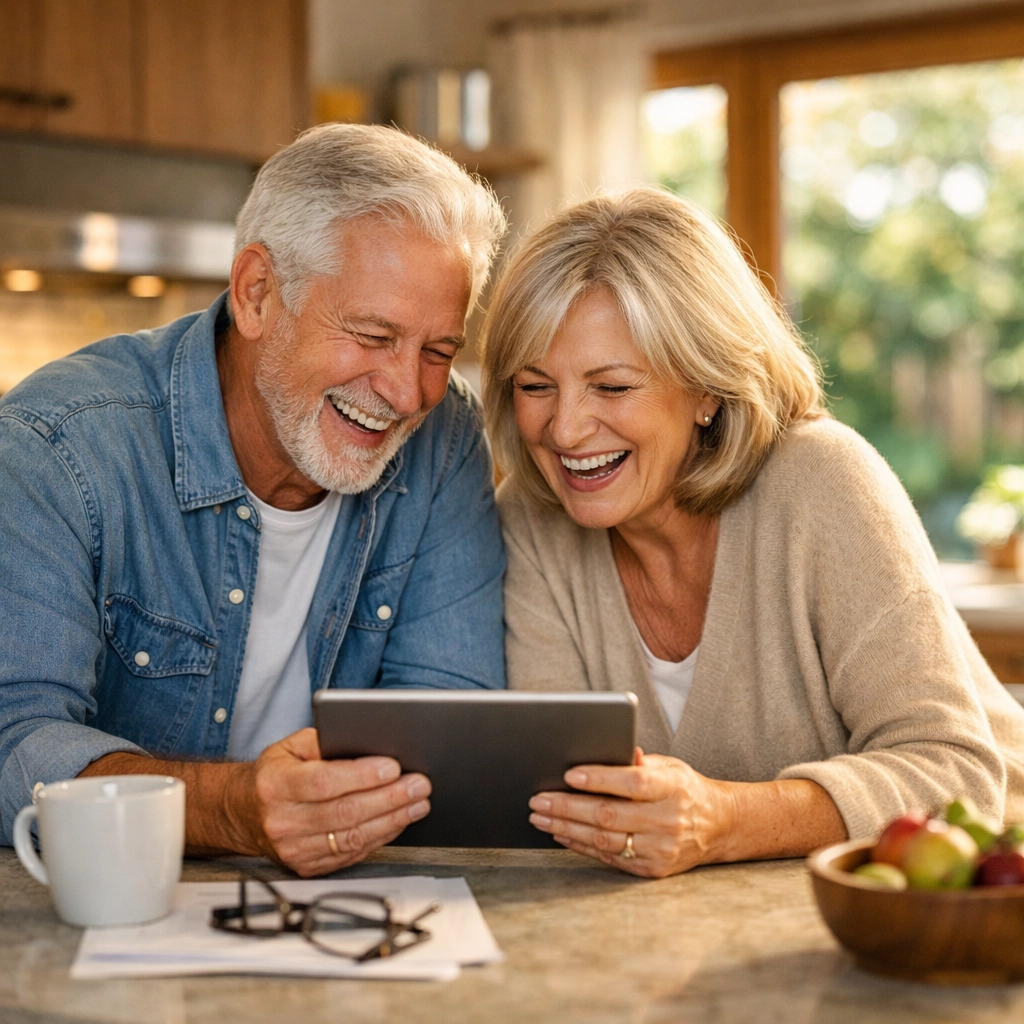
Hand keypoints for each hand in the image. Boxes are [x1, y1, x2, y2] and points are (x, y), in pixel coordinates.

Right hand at [229, 727, 431, 876]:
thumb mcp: (290, 747)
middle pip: (345, 812)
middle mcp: (282, 821)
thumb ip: (323, 742)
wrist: (245, 813)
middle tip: (419, 784)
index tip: (393, 767)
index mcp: (276, 785)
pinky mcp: (307, 866)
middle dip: (389, 797)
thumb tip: (365, 741)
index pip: (324, 782)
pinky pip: (352, 853)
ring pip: (352, 836)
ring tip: (418, 803)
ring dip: (392, 819)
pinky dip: (381, 837)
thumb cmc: (275, 775)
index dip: (361, 776)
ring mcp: (294, 849)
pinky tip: (398, 821)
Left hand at [528, 748, 731, 877]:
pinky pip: (608, 857)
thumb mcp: (670, 766)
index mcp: (672, 788)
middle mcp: (667, 821)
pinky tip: (561, 834)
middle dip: (567, 807)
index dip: (598, 779)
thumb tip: (607, 750)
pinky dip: (580, 845)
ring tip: (541, 818)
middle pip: (609, 815)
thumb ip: (638, 762)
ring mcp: (660, 849)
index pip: (631, 782)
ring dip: (566, 829)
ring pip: (604, 840)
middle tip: (539, 800)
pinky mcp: (652, 869)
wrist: (718, 826)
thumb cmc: (685, 789)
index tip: (568, 775)